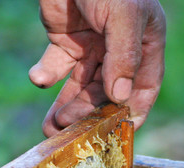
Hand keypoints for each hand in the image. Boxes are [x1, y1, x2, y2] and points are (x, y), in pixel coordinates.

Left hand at [29, 0, 165, 136]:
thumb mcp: (123, 16)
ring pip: (80, 86)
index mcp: (144, 44)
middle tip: (70, 130)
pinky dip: (46, 75)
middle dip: (88, 113)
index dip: (132, 112)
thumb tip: (120, 98)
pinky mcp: (64, 41)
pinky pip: (56, 66)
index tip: (118, 136)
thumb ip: (124, 56)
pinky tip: (38, 78)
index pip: (144, 87)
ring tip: (50, 126)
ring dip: (66, 105)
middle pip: (106, 93)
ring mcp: (92, 47)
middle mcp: (119, 50)